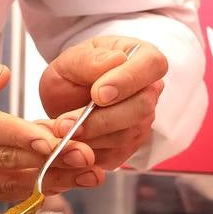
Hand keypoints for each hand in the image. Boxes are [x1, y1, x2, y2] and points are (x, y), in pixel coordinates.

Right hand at [0, 58, 102, 205]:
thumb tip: (4, 74)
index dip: (22, 136)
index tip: (54, 137)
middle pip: (7, 160)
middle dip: (52, 159)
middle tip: (89, 154)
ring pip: (11, 181)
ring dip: (52, 178)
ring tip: (89, 172)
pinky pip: (2, 192)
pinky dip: (35, 188)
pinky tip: (64, 182)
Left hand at [39, 36, 166, 170]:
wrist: (64, 96)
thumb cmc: (74, 72)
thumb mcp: (71, 58)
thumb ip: (90, 59)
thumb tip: (115, 61)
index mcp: (143, 58)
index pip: (152, 65)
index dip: (127, 81)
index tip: (97, 94)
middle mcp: (149, 91)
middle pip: (141, 107)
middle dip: (102, 118)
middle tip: (67, 122)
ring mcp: (142, 121)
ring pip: (127, 134)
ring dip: (91, 136)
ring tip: (60, 130)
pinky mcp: (129, 147)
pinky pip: (114, 154)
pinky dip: (88, 151)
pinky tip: (68, 141)